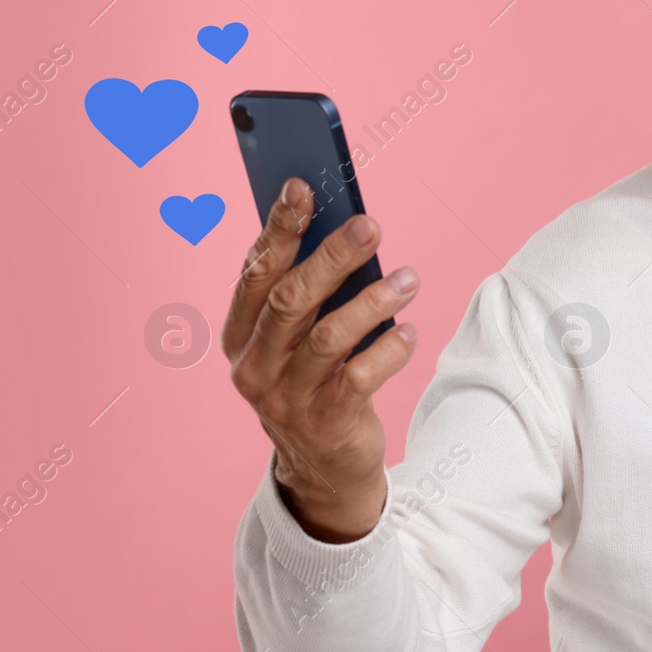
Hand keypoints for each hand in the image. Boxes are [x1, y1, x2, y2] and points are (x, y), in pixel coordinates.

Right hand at [223, 178, 420, 542]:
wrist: (324, 464)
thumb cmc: (317, 377)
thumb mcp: (302, 334)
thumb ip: (313, 289)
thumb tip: (345, 226)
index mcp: (240, 333)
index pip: (255, 271)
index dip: (278, 228)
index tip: (303, 187)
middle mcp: (254, 365)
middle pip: (290, 298)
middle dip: (331, 256)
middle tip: (371, 226)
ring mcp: (285, 398)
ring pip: (327, 337)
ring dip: (372, 302)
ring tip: (409, 279)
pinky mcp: (324, 423)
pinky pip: (358, 379)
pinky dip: (388, 351)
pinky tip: (411, 332)